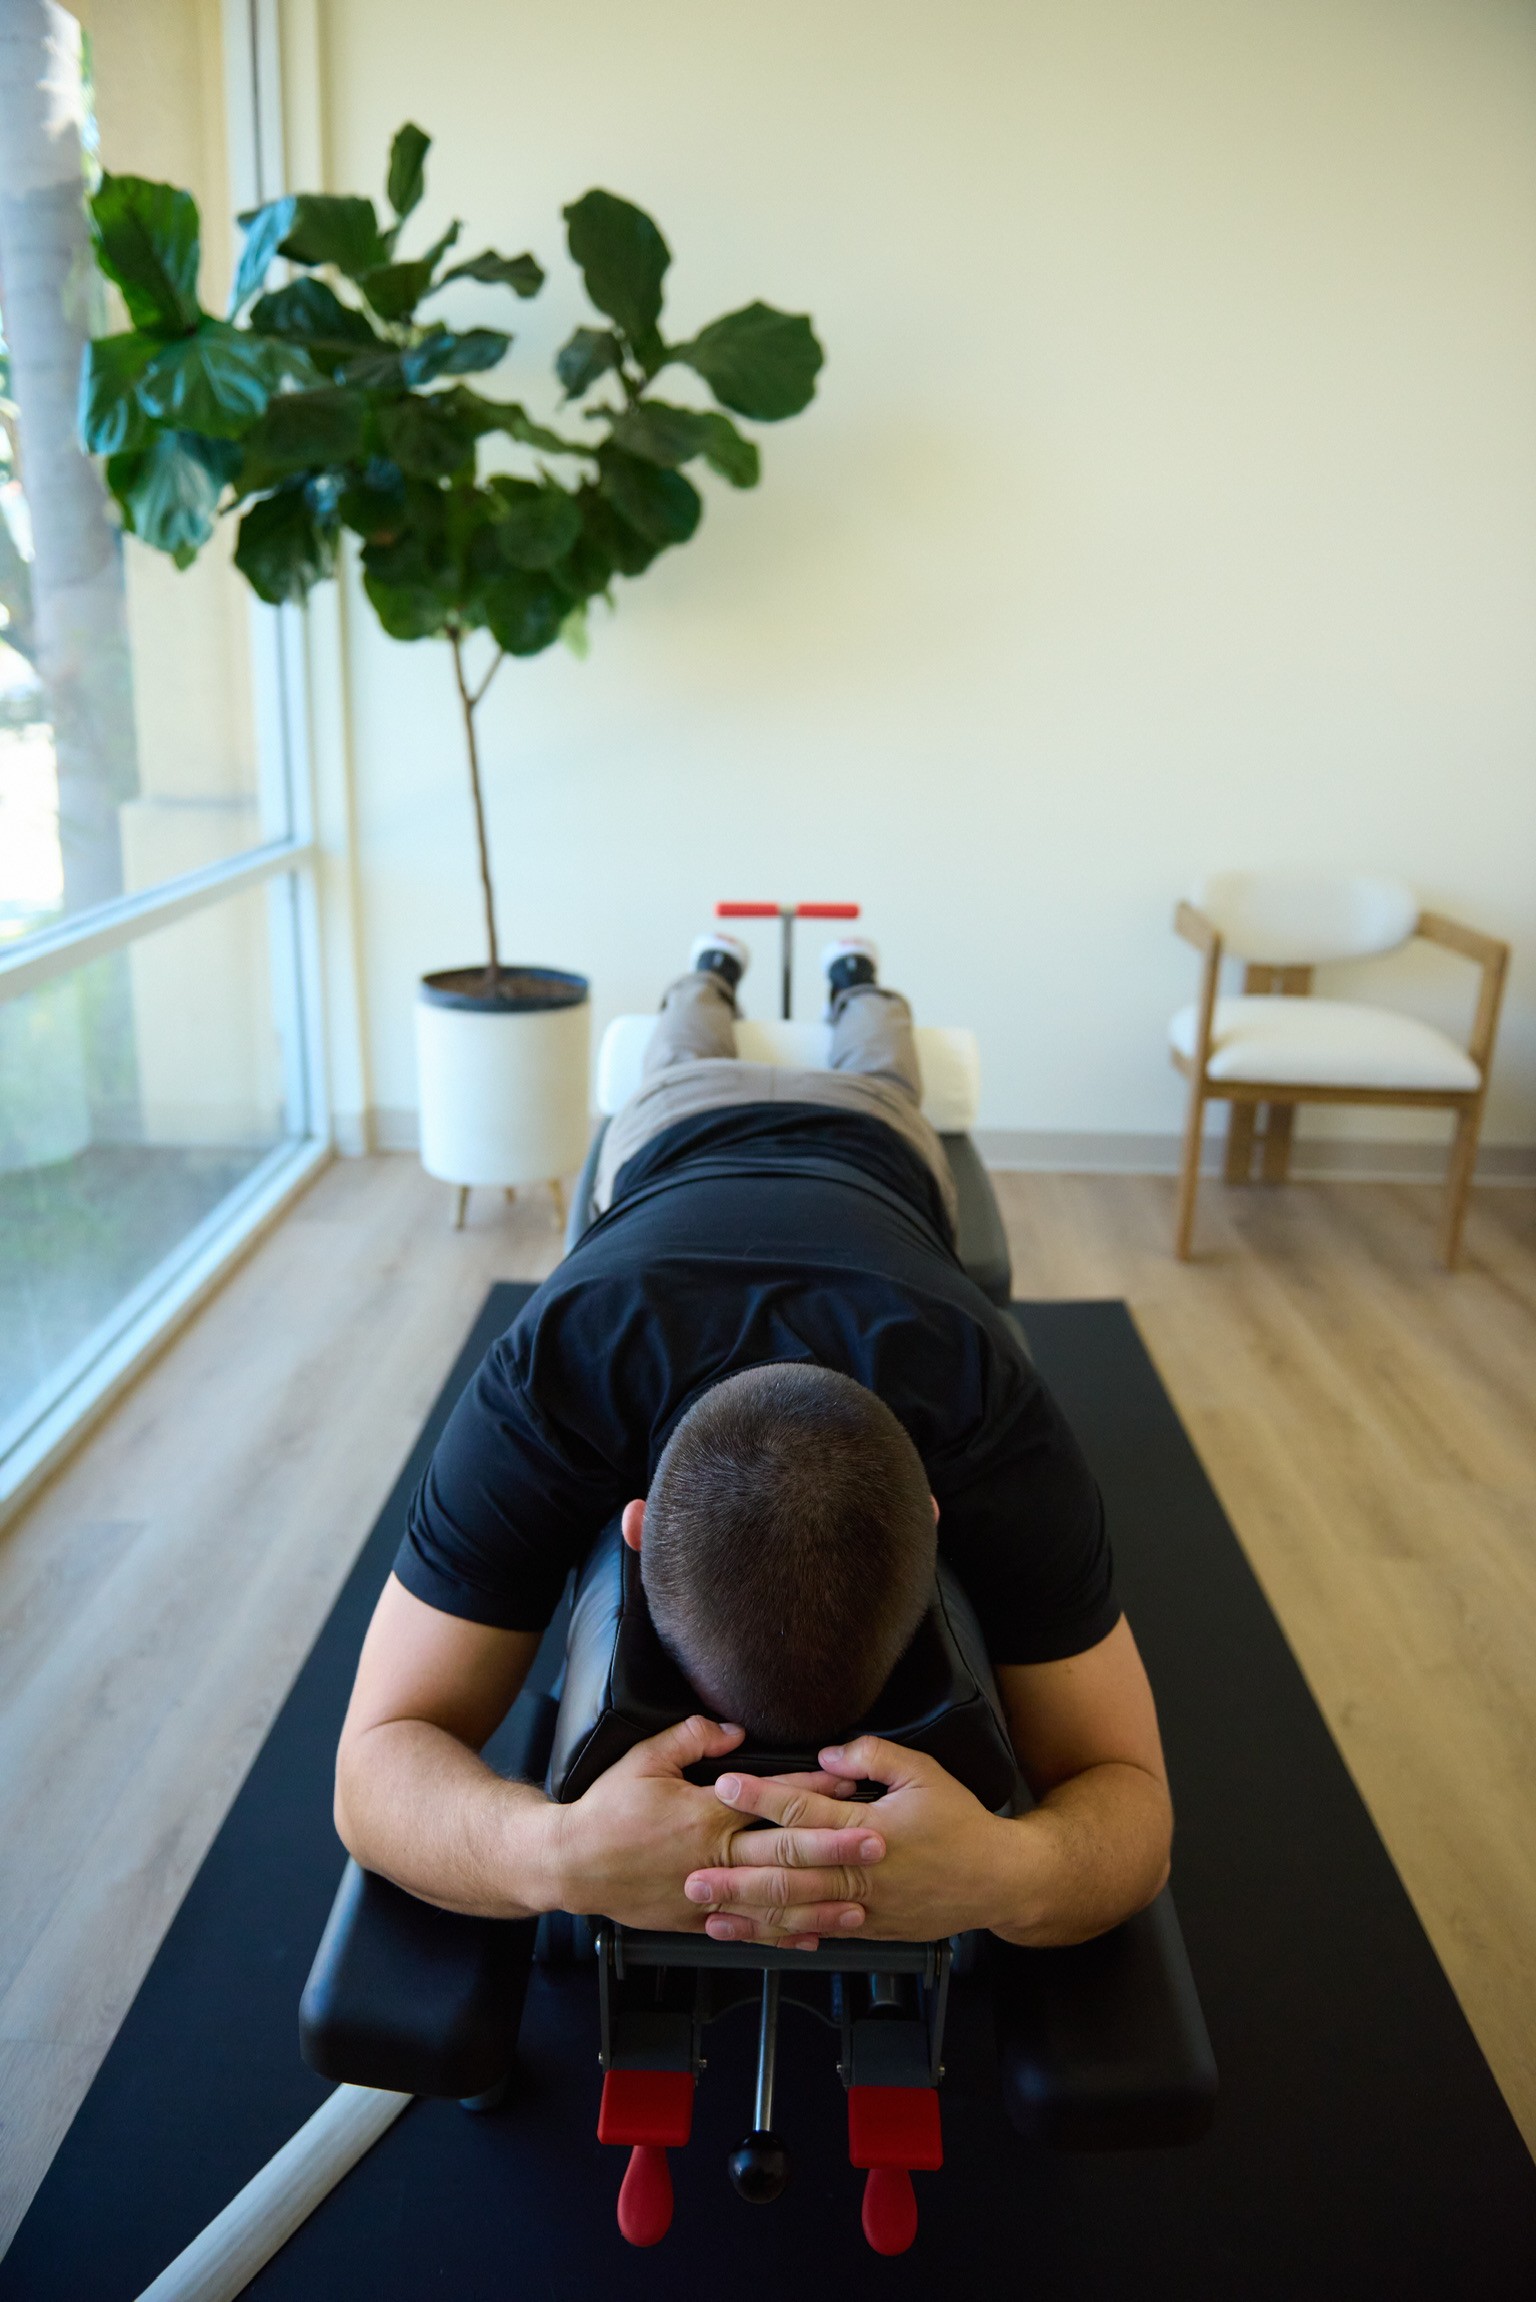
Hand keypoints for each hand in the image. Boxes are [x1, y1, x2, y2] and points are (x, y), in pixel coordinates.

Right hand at [547, 1718, 881, 1947]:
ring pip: (774, 1900)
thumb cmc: (606, 1810)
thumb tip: (732, 1728)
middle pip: (785, 1851)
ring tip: (860, 1902)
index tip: (851, 1784)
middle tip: (878, 1844)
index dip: (814, 1791)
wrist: (571, 1864)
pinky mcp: (697, 1920)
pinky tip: (811, 1938)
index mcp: (706, 1813)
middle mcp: (714, 1855)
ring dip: (820, 1902)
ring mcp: (708, 1893)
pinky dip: (781, 1936)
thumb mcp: (643, 1759)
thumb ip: (690, 1738)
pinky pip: (747, 1930)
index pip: (771, 1799)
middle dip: (835, 1848)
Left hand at [685, 1736, 1032, 1944]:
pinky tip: (752, 1932)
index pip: (805, 1808)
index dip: (762, 1796)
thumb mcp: (923, 1773)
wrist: (996, 1880)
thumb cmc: (960, 1823)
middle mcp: (859, 1870)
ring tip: (708, 1908)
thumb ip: (874, 1756)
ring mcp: (863, 1906)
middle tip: (692, 1869)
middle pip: (788, 1870)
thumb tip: (830, 1752)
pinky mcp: (869, 1928)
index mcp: (868, 1826)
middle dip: (736, 1870)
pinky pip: (817, 1931)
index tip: (725, 1786)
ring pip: (796, 1909)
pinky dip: (781, 1933)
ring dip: (749, 1910)